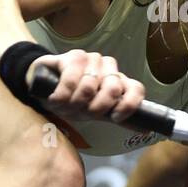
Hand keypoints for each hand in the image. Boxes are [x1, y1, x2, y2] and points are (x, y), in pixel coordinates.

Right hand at [25, 49, 145, 123]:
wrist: (42, 84)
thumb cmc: (72, 99)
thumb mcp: (94, 112)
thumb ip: (116, 117)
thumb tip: (145, 130)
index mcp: (118, 81)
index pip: (136, 89)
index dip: (128, 105)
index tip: (114, 117)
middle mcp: (108, 68)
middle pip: (113, 89)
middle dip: (94, 108)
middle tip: (80, 112)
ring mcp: (92, 59)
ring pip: (89, 86)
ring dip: (73, 103)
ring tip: (64, 105)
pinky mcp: (73, 56)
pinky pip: (71, 80)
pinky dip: (62, 96)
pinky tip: (55, 98)